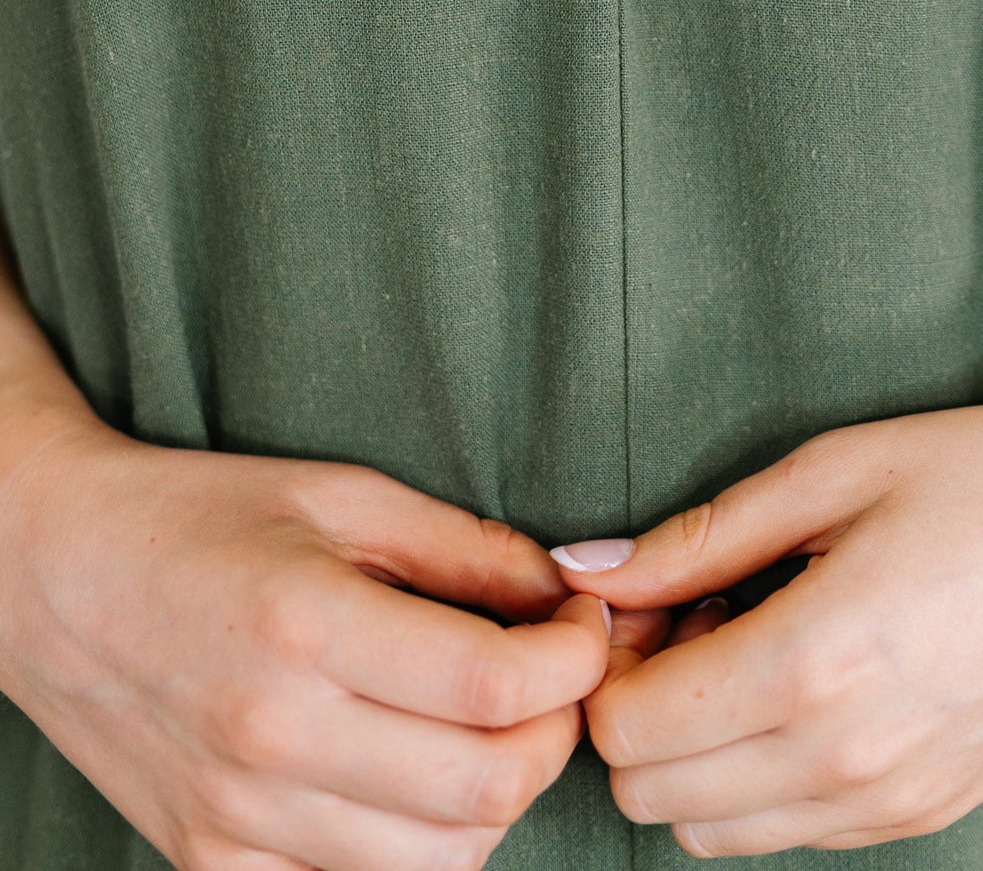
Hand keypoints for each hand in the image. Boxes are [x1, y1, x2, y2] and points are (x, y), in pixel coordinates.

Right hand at [0, 414, 609, 870]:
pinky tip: (415, 778)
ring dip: (497, 801)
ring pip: (438, 863)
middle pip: (485, 788)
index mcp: (307, 626)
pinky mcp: (212, 865)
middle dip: (555, 734)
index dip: (575, 659)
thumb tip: (565, 594)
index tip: (582, 624)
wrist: (53, 576)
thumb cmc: (200, 517)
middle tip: (553, 678)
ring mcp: (238, 819)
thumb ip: (462, 547)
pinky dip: (416, 852)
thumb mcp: (340, 495)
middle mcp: (273, 736)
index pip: (496, 687)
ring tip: (490, 728)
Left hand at [554, 372, 982, 856]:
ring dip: (700, 754)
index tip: (643, 596)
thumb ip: (701, 536)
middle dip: (643, 712)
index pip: (625, 732)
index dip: (609, 663)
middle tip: (691, 615)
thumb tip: (587, 571)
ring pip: (715, 835)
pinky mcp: (930, 811)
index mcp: (812, 666)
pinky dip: (766, 775)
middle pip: (654, 798)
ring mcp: (893, 802)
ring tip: (752, 643)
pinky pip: (795, 833)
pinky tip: (811, 676)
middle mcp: (846, 761)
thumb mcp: (836, 469)